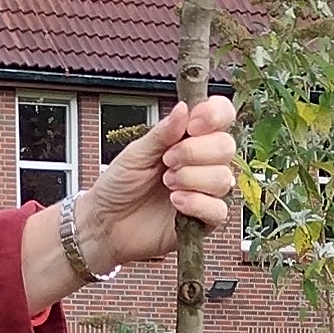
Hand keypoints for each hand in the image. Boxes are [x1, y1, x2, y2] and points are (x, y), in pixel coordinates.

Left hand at [22, 97, 241, 303]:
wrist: (106, 224)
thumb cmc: (119, 186)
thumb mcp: (136, 153)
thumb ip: (162, 133)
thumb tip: (184, 108)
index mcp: (189, 138)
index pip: (221, 115)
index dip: (214, 115)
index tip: (193, 125)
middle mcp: (202, 163)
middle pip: (226, 146)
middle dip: (195, 152)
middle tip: (167, 161)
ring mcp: (205, 191)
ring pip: (223, 178)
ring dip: (192, 178)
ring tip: (167, 184)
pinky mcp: (204, 220)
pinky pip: (219, 209)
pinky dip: (197, 203)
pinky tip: (176, 202)